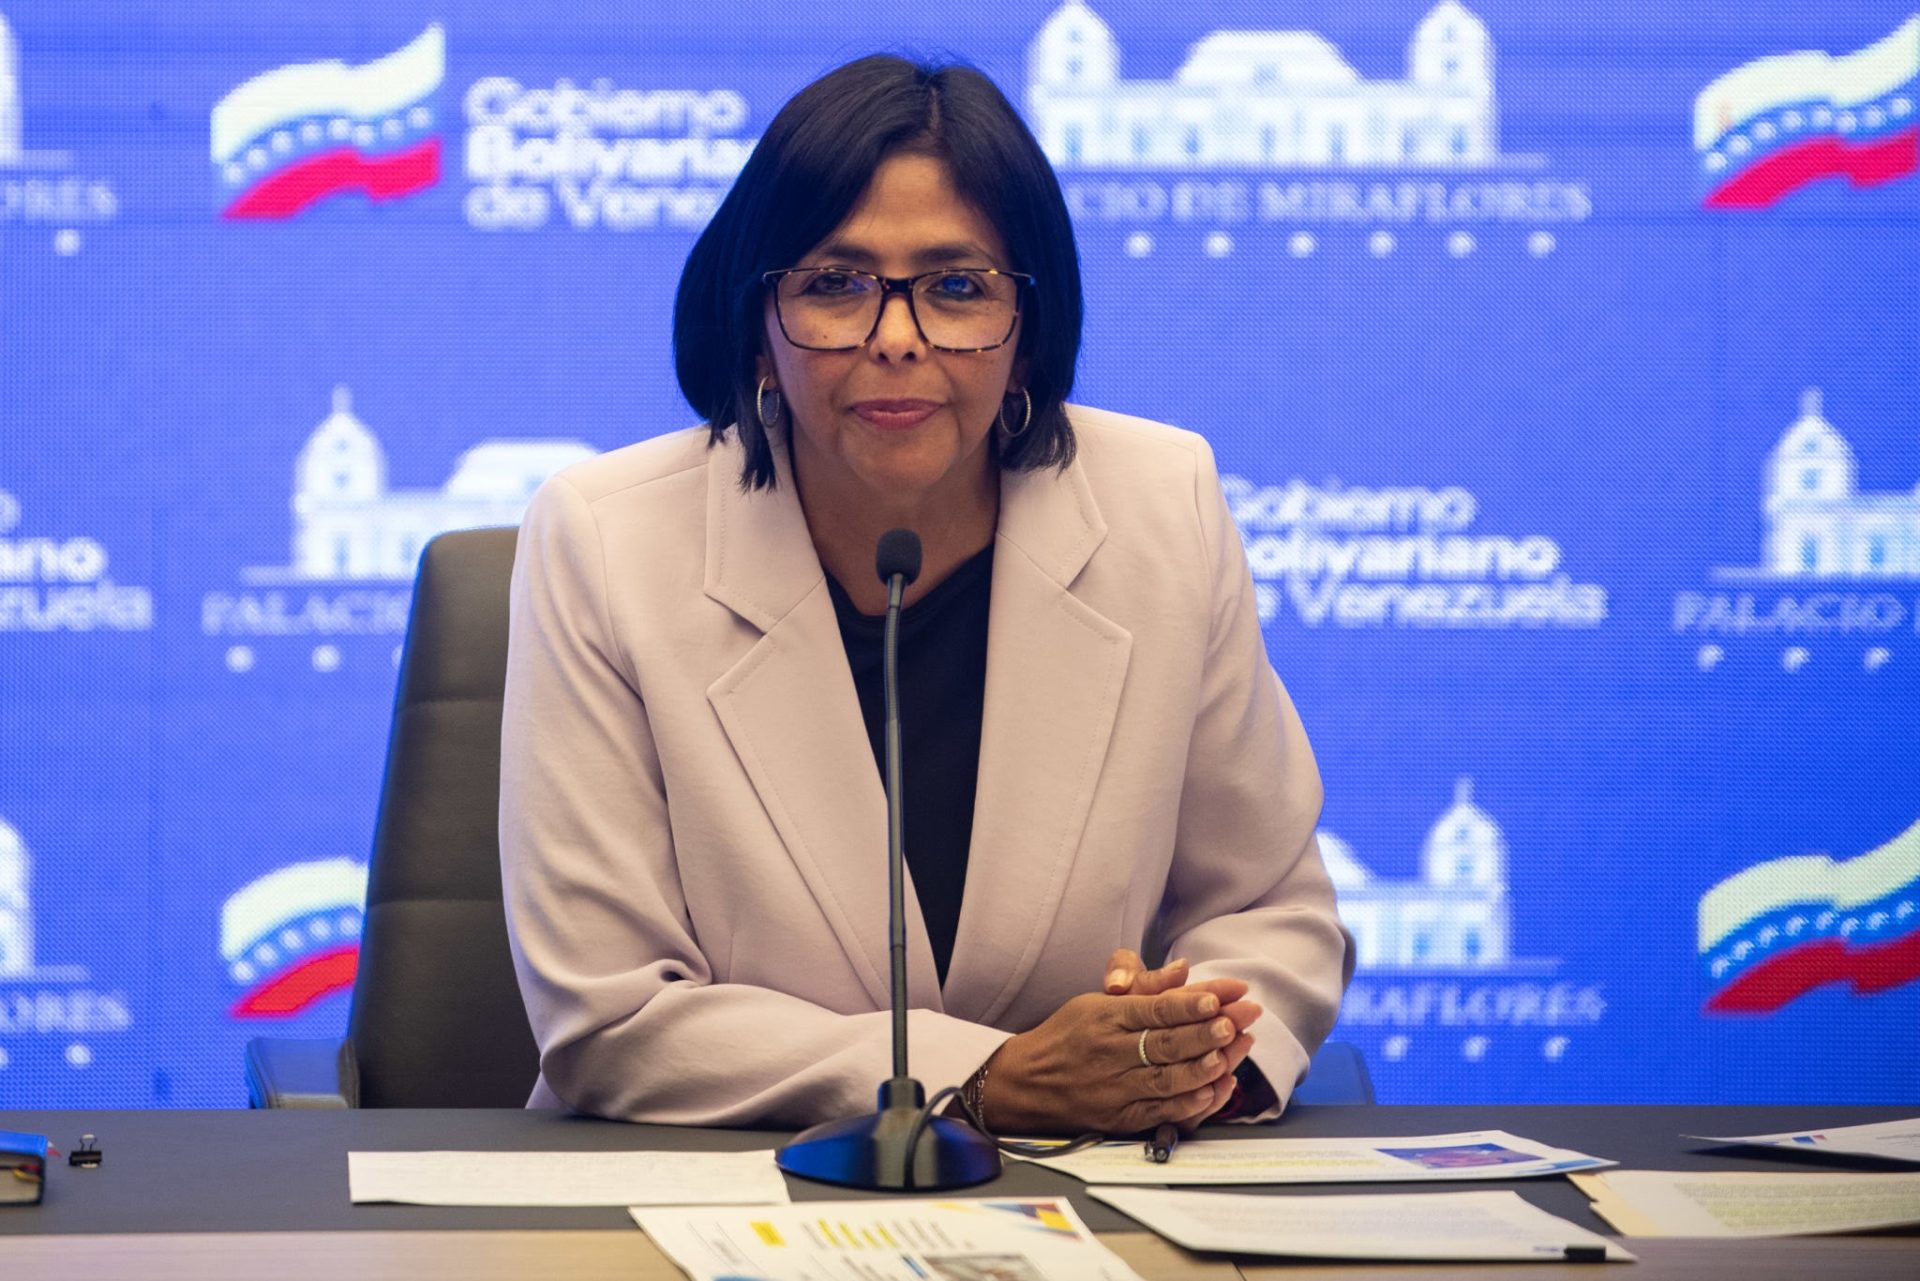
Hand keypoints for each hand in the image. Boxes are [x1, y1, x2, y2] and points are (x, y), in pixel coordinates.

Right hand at [980, 979, 1256, 1135]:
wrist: (1028, 1082)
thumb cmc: (1069, 1034)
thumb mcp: (1097, 1001)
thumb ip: (1143, 986)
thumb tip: (1183, 970)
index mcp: (1106, 1017)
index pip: (1154, 1010)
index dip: (1188, 1005)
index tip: (1218, 998)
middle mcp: (1111, 1052)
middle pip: (1165, 1043)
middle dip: (1204, 1033)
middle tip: (1235, 1023)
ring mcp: (1116, 1088)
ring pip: (1166, 1079)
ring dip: (1201, 1068)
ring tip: (1229, 1055)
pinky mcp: (1120, 1117)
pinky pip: (1160, 1111)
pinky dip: (1188, 1103)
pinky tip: (1212, 1090)